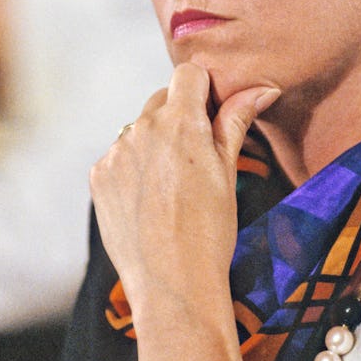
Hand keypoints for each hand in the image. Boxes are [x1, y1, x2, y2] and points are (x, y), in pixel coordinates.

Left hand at [89, 62, 279, 360]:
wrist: (173, 286)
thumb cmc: (211, 231)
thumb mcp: (228, 171)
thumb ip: (236, 121)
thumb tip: (262, 87)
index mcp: (180, 123)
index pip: (189, 74)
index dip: (204, 90)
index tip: (214, 115)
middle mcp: (141, 129)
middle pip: (163, 99)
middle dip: (180, 116)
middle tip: (198, 158)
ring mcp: (115, 153)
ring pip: (139, 129)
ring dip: (155, 142)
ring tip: (173, 187)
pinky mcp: (98, 175)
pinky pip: (120, 155)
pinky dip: (134, 167)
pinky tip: (150, 201)